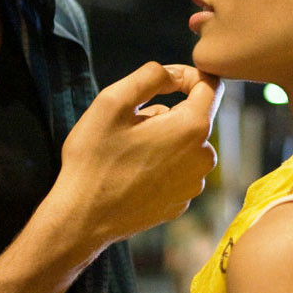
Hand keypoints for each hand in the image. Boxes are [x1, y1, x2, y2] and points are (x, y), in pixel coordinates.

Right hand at [49, 62, 221, 249]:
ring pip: (184, 144)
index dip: (186, 74)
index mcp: (192, 128)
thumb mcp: (113, 101)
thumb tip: (172, 75)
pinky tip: (131, 174)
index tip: (161, 81)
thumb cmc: (94, 159)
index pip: (210, 85)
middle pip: (194, 116)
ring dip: (163, 139)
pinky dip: (160, 164)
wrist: (82, 218)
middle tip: (129, 125)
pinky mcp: (181, 203)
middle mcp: (203, 157)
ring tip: (128, 151)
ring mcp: (194, 185)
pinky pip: (178, 170)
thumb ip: (150, 76)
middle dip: (167, 112)